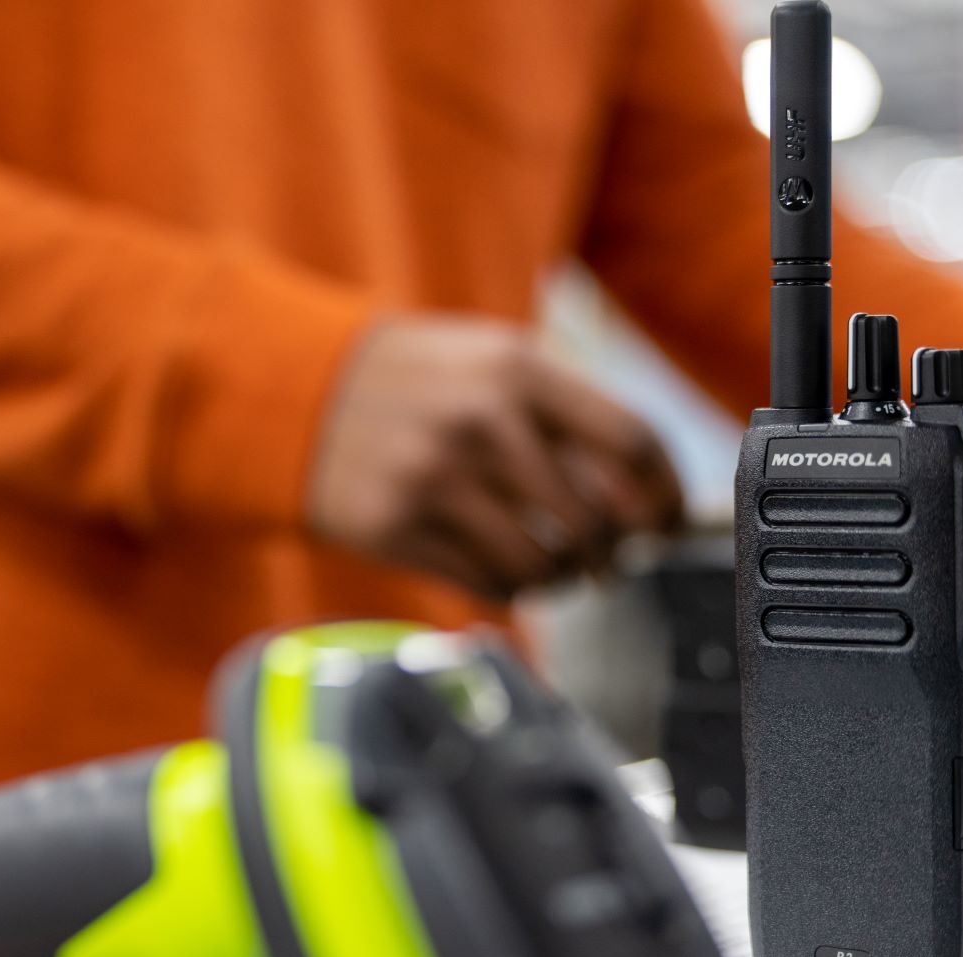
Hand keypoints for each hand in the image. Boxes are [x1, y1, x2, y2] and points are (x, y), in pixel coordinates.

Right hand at [307, 315, 683, 601]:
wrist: (296, 393)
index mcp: (516, 370)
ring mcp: (436, 481)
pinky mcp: (399, 531)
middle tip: (613, 556)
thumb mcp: (490, 359)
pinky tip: (512, 573)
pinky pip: (489, 586)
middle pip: (594, 517)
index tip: (667, 519)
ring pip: (544, 564)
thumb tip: (646, 489)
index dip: (664, 492)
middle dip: (616, 550)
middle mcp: (480, 423)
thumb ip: (565, 408)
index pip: (631, 440)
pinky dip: (515, 591)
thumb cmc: (414, 380)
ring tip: (563, 570)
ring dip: (567, 578)